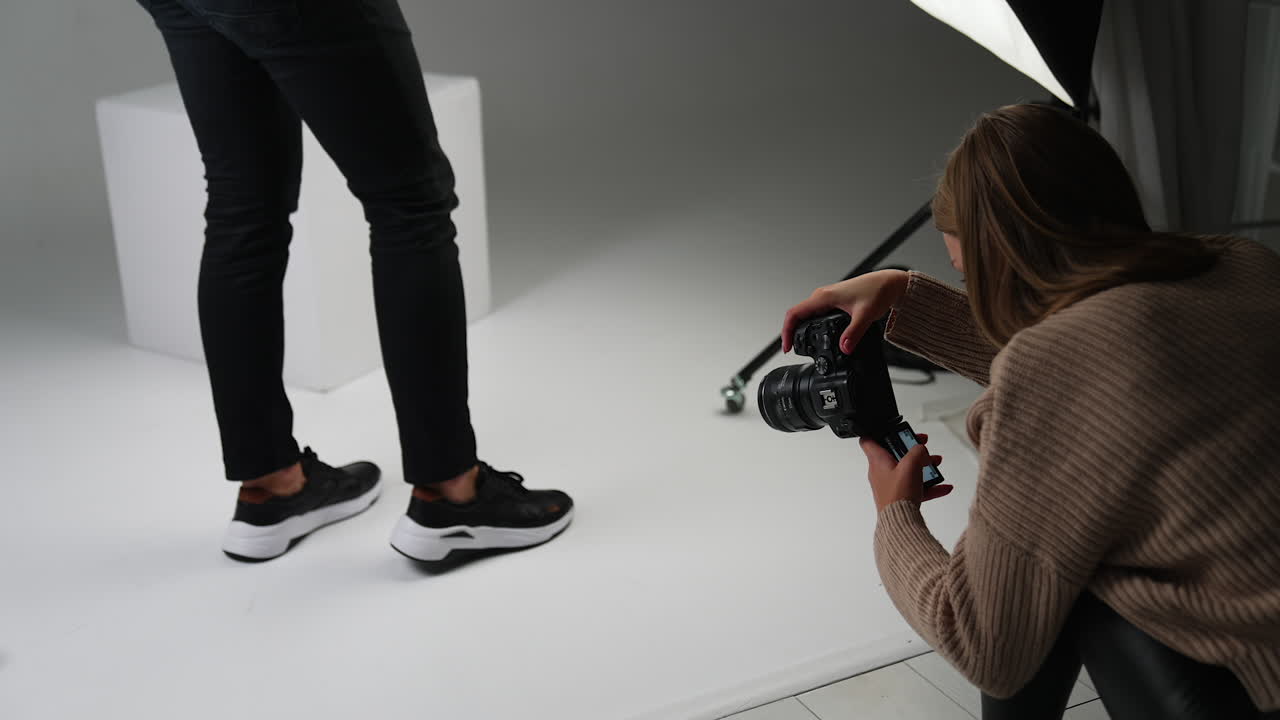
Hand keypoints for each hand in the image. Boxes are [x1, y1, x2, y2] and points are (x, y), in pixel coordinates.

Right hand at [782, 269, 909, 354]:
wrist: (888, 283)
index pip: (795, 313)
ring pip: (806, 314)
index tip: (787, 347)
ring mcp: (827, 299)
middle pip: (797, 315)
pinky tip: (815, 335)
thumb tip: (843, 349)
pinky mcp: (834, 302)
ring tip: (800, 345)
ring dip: (800, 329)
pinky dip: (811, 326)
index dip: (787, 331)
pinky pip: (815, 314)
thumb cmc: (877, 291)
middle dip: (791, 332)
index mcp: (824, 297)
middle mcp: (822, 296)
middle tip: (792, 350)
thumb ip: (853, 333)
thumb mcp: (865, 315)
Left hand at [860, 433, 952, 512]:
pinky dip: (929, 486)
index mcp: (878, 461)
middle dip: (912, 449)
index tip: (891, 429)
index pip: (868, 441)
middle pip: (895, 454)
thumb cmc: (898, 495)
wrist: (899, 523)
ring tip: (936, 463)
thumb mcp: (910, 465)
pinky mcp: (900, 497)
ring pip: (907, 470)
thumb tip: (921, 450)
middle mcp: (881, 472)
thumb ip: (917, 451)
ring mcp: (890, 485)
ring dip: (923, 465)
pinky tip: (944, 487)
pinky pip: (916, 488)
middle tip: (923, 445)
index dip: (878, 432)